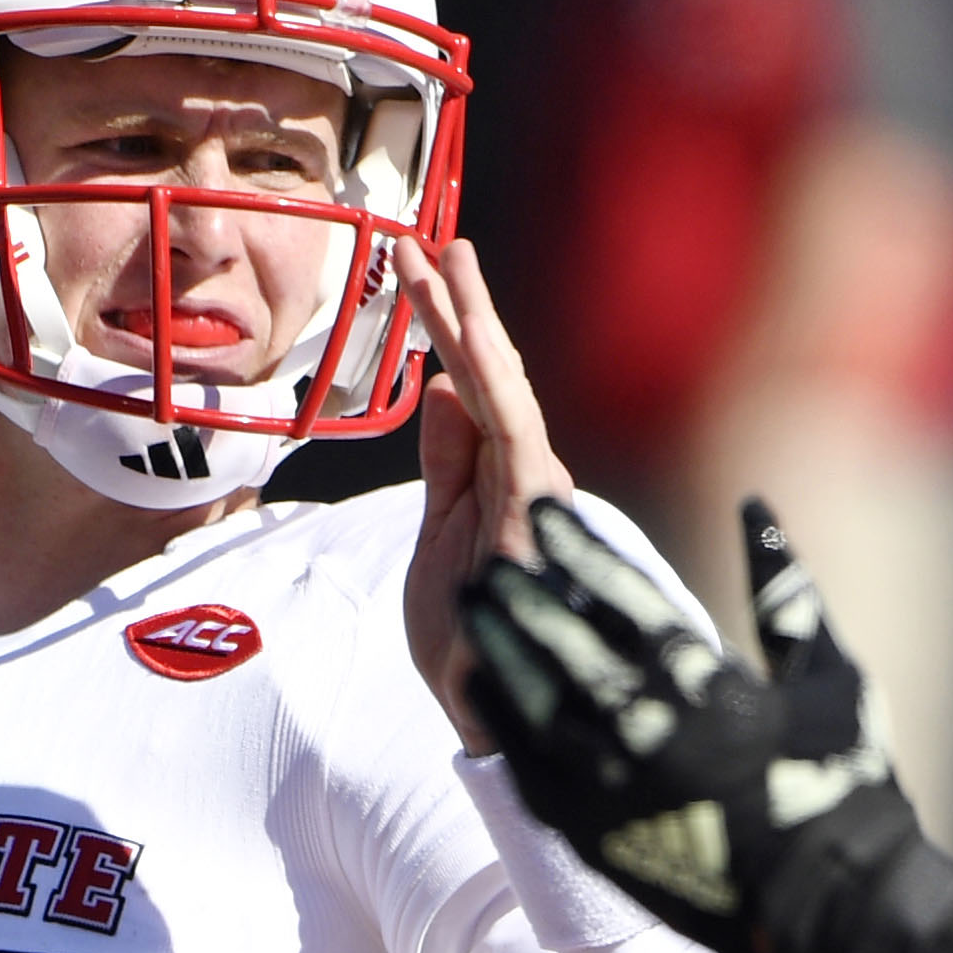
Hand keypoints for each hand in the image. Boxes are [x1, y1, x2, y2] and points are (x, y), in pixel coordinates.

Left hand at [399, 234, 572, 749]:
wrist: (489, 714)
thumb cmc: (469, 638)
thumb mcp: (438, 534)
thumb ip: (446, 465)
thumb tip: (442, 388)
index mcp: (502, 482)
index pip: (475, 390)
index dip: (447, 329)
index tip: (419, 271)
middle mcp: (526, 477)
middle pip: (490, 373)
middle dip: (459, 304)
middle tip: (433, 238)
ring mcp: (533, 491)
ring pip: (501, 387)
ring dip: (470, 321)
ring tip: (444, 258)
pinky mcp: (532, 511)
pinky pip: (511, 430)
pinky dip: (491, 379)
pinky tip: (465, 335)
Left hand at [460, 498, 952, 952]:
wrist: (834, 914)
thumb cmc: (846, 788)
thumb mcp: (833, 677)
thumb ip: (787, 591)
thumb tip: (754, 510)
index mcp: (708, 683)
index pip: (624, 595)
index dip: (578, 548)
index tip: (544, 510)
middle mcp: (648, 727)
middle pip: (562, 639)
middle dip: (522, 590)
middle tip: (485, 551)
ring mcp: (613, 786)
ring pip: (533, 698)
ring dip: (499, 645)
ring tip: (470, 604)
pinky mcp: (593, 836)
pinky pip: (528, 765)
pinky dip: (501, 720)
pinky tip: (479, 684)